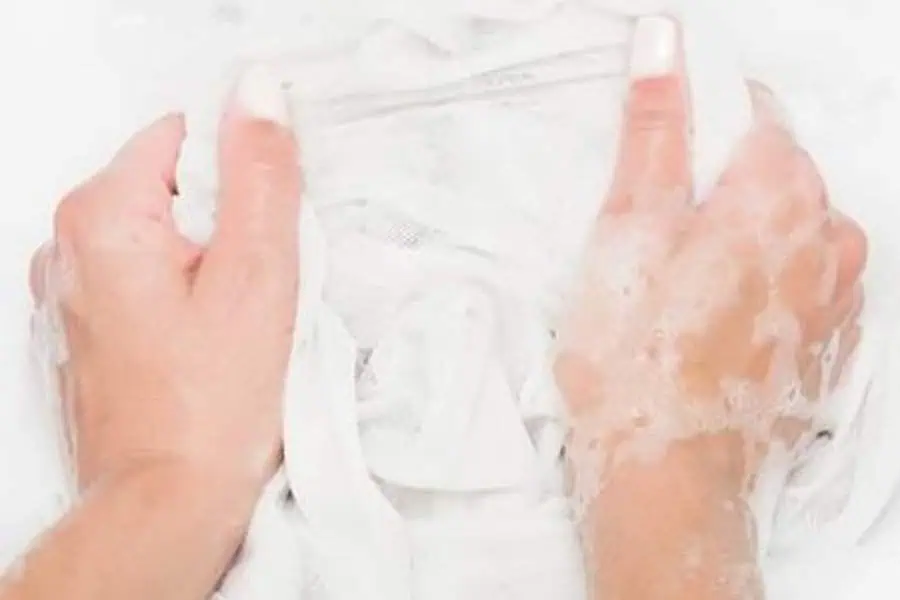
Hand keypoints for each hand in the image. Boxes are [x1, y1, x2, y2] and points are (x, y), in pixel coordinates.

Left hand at [29, 70, 301, 504]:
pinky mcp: (89, 325)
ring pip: (166, 234)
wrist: (166, 504)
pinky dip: (187, 292)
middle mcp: (68, 244)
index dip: (242, 178)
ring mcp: (73, 289)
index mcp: (102, 215)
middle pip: (174, 186)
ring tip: (233, 323)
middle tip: (253, 288)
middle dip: (228, 223)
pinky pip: (151, 276)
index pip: (186, 137)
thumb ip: (259, 173)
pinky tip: (211, 341)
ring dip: (212, 262)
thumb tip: (258, 93)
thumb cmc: (208, 405)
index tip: (264, 234)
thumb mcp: (256, 273)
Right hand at [555, 27, 866, 500]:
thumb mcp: (629, 228)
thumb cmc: (636, 354)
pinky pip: (797, 287)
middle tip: (651, 240)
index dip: (697, 127)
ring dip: (737, 241)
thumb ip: (656, 129)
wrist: (668, 479)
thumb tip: (665, 42)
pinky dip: (757, 287)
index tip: (655, 168)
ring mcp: (836, 300)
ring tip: (676, 287)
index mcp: (784, 195)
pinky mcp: (825, 348)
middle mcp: (831, 240)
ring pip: (788, 233)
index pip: (755, 113)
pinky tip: (707, 324)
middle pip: (775, 174)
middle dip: (716, 189)